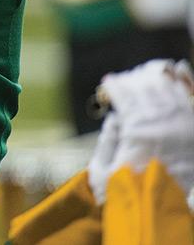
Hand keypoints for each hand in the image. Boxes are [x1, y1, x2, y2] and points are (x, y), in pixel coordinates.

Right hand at [88, 59, 193, 201]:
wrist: (164, 213)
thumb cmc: (130, 196)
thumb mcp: (103, 171)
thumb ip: (106, 141)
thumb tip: (113, 118)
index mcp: (136, 129)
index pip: (124, 94)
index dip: (114, 86)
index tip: (108, 82)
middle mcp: (162, 123)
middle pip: (146, 87)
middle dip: (134, 79)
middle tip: (126, 79)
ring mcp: (183, 126)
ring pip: (170, 88)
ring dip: (157, 78)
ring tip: (148, 73)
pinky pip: (189, 98)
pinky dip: (182, 83)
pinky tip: (175, 74)